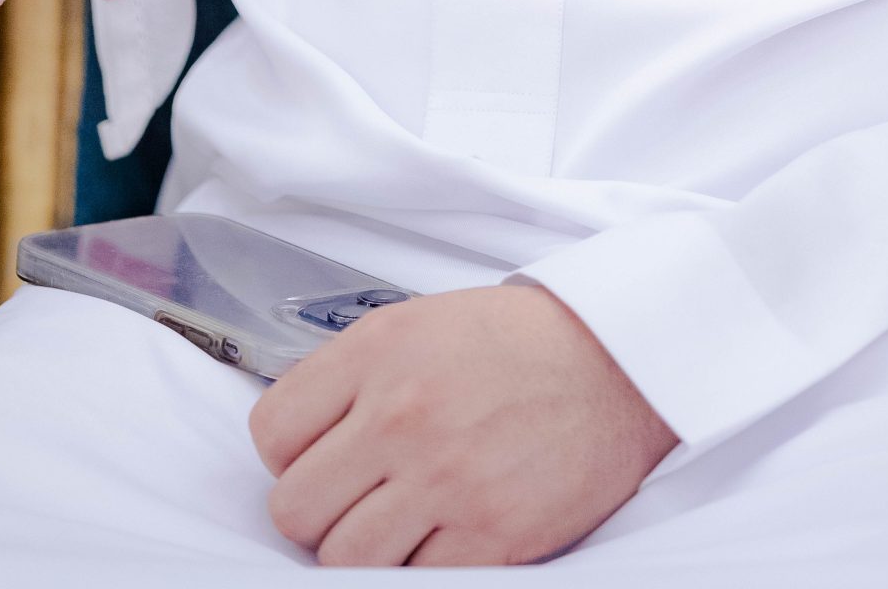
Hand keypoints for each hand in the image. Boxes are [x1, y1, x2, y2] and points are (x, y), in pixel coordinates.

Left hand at [249, 281, 677, 566]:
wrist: (617, 363)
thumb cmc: (519, 343)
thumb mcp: (420, 324)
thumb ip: (353, 376)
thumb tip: (299, 439)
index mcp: (378, 351)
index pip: (270, 432)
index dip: (289, 455)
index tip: (318, 455)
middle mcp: (402, 414)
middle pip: (294, 509)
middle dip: (319, 511)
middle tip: (355, 497)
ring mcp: (445, 479)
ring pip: (341, 560)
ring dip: (363, 550)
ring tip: (398, 521)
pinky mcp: (490, 536)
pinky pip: (413, 582)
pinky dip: (420, 568)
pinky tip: (442, 534)